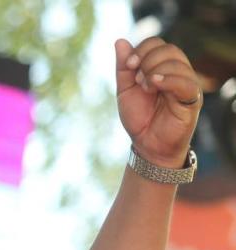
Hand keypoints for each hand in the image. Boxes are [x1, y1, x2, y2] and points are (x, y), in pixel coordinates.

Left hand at [115, 37, 200, 167]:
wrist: (147, 145)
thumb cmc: (139, 118)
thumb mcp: (125, 91)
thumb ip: (123, 68)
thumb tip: (120, 41)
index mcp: (161, 68)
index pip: (157, 43)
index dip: (142, 49)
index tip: (128, 65)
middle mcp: (177, 72)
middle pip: (169, 49)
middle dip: (148, 60)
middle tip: (137, 80)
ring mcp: (186, 84)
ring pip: (177, 62)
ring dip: (155, 70)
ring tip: (144, 87)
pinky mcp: (192, 99)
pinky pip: (185, 82)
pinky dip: (168, 79)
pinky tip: (154, 85)